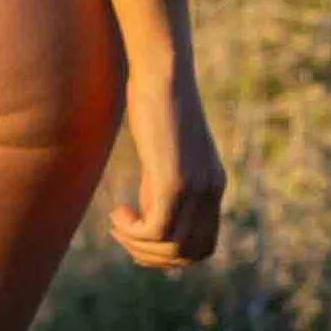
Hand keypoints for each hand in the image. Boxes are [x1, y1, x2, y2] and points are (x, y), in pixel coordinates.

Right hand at [101, 67, 226, 276]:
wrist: (163, 73)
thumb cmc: (157, 106)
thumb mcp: (164, 156)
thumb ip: (162, 189)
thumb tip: (150, 225)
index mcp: (214, 186)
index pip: (203, 247)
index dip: (171, 257)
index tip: (140, 239)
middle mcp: (211, 192)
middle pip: (189, 254)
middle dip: (152, 257)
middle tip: (124, 235)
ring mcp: (196, 188)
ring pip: (170, 246)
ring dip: (137, 244)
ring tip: (117, 223)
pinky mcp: (175, 181)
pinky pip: (156, 229)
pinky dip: (132, 231)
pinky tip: (116, 212)